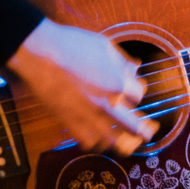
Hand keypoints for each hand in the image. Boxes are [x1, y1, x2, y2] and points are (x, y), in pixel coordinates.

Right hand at [5, 19, 158, 154]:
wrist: (40, 54)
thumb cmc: (72, 45)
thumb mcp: (104, 45)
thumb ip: (122, 61)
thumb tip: (134, 69)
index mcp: (118, 83)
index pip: (139, 95)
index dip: (137, 91)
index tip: (133, 90)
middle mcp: (107, 104)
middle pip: (135, 127)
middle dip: (144, 129)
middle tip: (148, 131)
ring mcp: (88, 117)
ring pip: (114, 141)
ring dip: (125, 142)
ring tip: (129, 142)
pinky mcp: (70, 123)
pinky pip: (89, 142)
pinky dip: (96, 143)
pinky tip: (99, 139)